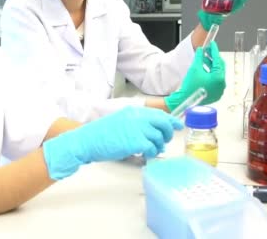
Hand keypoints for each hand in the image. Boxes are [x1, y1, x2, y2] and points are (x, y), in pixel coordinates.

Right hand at [42, 107, 182, 179]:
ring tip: (152, 150)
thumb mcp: (120, 121)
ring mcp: (138, 129)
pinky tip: (145, 155)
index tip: (178, 125)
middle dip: (167, 134)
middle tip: (164, 142)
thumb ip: (136, 123)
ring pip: (159, 138)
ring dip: (158, 146)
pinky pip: (152, 148)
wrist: (88, 140)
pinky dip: (151, 153)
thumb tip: (154, 131)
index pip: (159, 114)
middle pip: (164, 124)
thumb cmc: (101, 134)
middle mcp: (138, 117)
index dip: (171, 120)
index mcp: (134, 111)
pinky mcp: (136, 142)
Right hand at [164, 41, 225, 110]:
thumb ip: (199, 57)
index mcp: (218, 77)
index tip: (212, 44)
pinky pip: (215, 80)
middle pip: (219, 66)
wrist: (185, 100)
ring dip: (211, 65)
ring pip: (217, 73)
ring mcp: (220, 89)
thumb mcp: (195, 68)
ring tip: (203, 58)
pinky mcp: (216, 93)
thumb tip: (201, 50)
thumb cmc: (190, 86)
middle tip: (207, 50)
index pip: (218, 60)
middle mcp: (222, 84)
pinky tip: (204, 68)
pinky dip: (211, 73)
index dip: (214, 50)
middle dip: (213, 57)